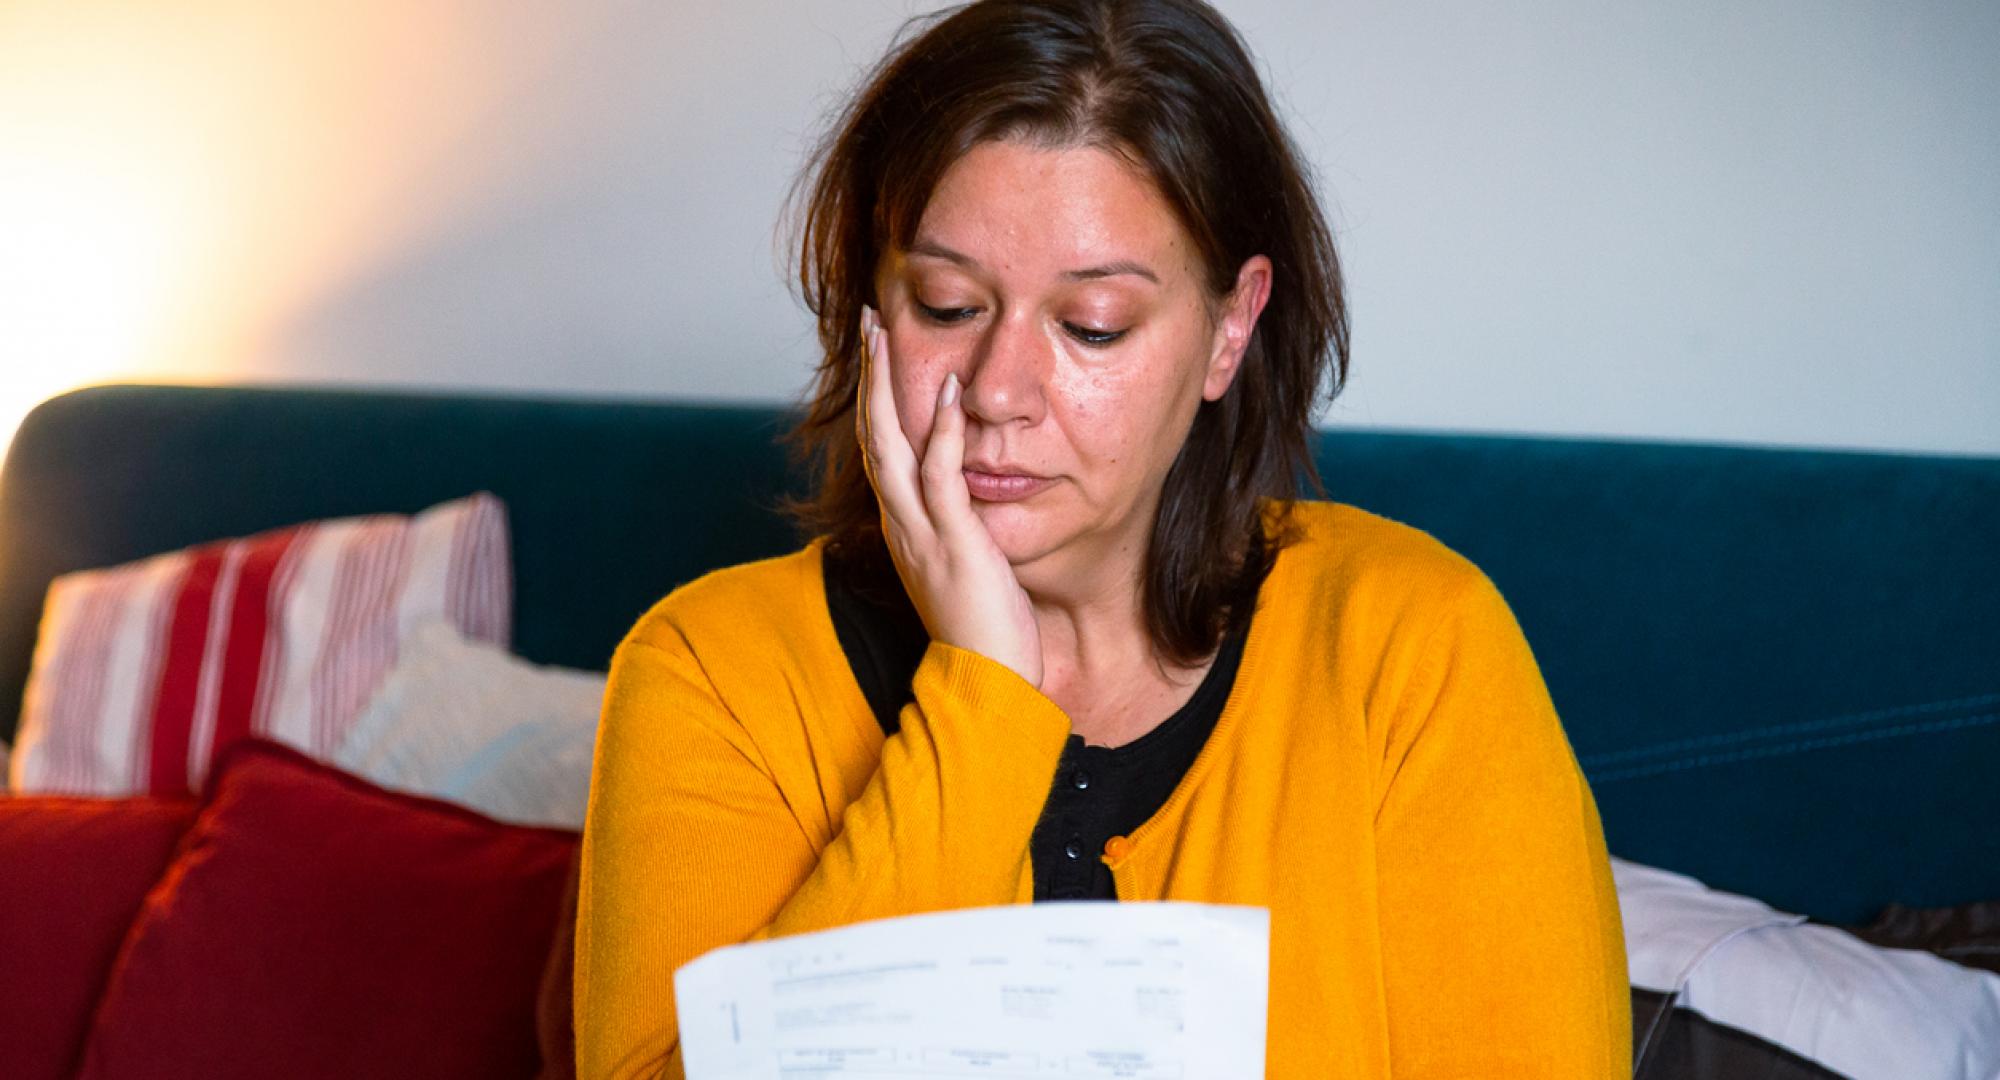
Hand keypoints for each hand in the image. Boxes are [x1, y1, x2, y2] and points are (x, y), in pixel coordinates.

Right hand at [857, 305, 1043, 688]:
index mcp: (904, 527)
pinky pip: (940, 476)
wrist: (988, 683)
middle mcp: (901, 524)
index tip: (880, 354)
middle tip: (868, 322)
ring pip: (891, 446)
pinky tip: (948, 392)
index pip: (882, 451)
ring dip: (887, 386)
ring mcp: (921, 532)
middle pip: (873, 436)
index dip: (878, 401)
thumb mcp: (968, 566)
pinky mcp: (953, 542)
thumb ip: (962, 528)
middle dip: (870, 376)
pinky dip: (942, 431)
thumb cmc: (986, 631)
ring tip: (884, 334)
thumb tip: (973, 498)